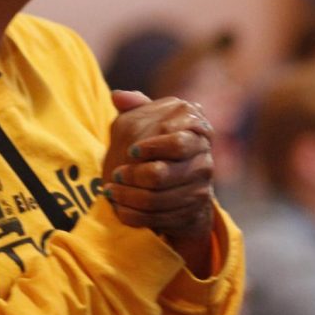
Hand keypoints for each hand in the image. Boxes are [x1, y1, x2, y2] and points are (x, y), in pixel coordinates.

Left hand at [102, 91, 215, 272]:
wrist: (182, 180)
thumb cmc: (162, 143)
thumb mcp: (152, 120)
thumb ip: (137, 107)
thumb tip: (118, 96)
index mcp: (199, 131)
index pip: (177, 143)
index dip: (151, 147)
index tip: (131, 150)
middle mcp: (205, 161)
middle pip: (162, 174)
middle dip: (133, 175)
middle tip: (115, 173)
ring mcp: (200, 188)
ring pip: (156, 199)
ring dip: (127, 196)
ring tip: (109, 190)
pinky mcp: (191, 212)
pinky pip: (157, 218)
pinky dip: (133, 214)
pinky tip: (119, 206)